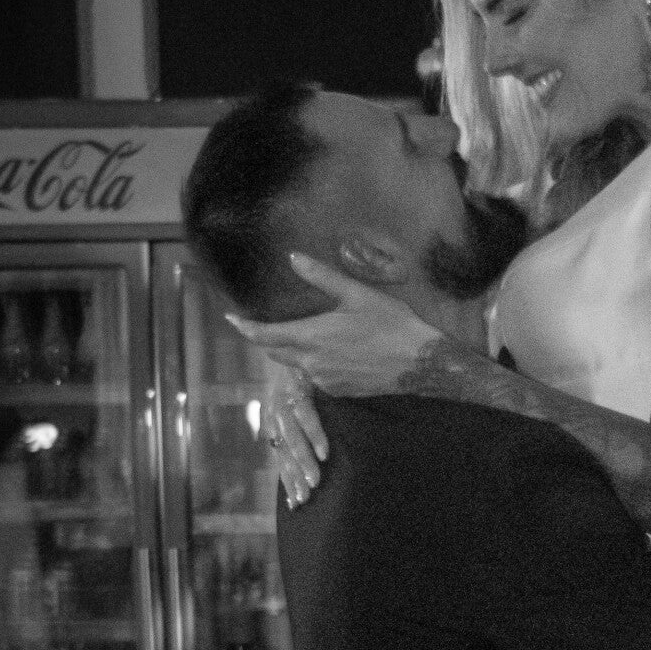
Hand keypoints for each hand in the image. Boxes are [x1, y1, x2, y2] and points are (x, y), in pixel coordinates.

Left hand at [231, 254, 451, 396]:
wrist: (419, 362)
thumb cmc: (390, 324)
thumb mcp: (357, 294)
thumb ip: (322, 277)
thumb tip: (293, 258)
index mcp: (312, 337)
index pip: (265, 335)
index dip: (245, 327)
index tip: (231, 319)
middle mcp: (312, 363)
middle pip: (276, 352)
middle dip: (266, 339)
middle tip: (262, 324)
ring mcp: (324, 381)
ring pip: (297, 365)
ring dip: (294, 351)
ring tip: (306, 336)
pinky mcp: (338, 391)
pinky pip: (317, 377)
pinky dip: (316, 363)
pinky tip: (334, 352)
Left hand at [262, 362, 326, 508]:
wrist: (305, 332)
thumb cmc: (309, 365)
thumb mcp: (306, 394)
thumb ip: (306, 418)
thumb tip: (319, 450)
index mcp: (276, 414)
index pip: (281, 453)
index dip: (287, 478)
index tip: (296, 503)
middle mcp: (276, 408)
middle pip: (283, 449)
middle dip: (294, 476)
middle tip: (305, 500)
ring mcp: (285, 396)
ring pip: (292, 436)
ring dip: (304, 460)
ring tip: (316, 482)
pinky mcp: (299, 383)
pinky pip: (306, 413)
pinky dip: (314, 433)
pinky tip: (325, 453)